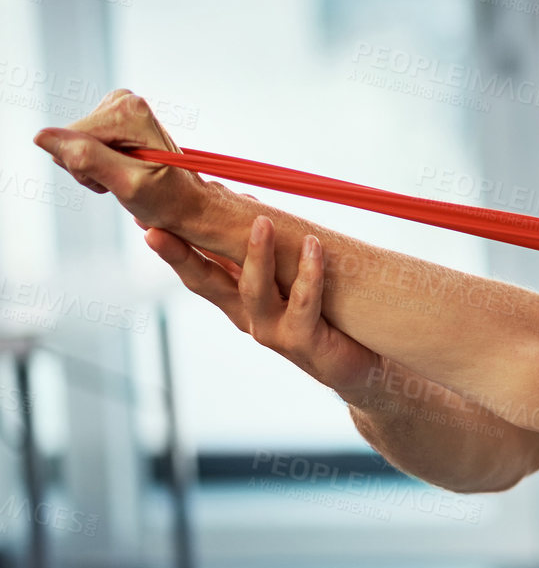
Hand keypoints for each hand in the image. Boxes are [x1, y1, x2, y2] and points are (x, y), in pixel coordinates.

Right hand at [32, 89, 224, 232]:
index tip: (115, 179)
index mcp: (129, 111)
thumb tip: (42, 136)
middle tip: (120, 180)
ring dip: (93, 167)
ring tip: (123, 176)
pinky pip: (83, 142)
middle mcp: (124, 101)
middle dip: (89, 166)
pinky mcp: (113, 118)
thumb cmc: (166, 198)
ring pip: (74, 142)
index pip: (72, 139)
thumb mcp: (125, 183)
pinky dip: (97, 162)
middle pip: (72, 138)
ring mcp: (119, 108)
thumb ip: (86, 158)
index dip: (85, 167)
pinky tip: (120, 168)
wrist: (187, 201)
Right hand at [146, 217, 385, 400]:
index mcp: (238, 300)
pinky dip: (308, 273)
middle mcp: (248, 316)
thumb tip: (245, 202)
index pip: (196, 267)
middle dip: (180, 255)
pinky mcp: (304, 341)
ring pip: (254, 290)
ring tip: (261, 220)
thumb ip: (266, 251)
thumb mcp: (291, 279)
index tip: (142, 216)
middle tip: (155, 226)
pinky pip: (304, 302)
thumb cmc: (329, 315)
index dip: (170, 245)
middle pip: (206, 282)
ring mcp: (273, 331)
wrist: (366, 366)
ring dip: (256, 254)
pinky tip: (313, 246)